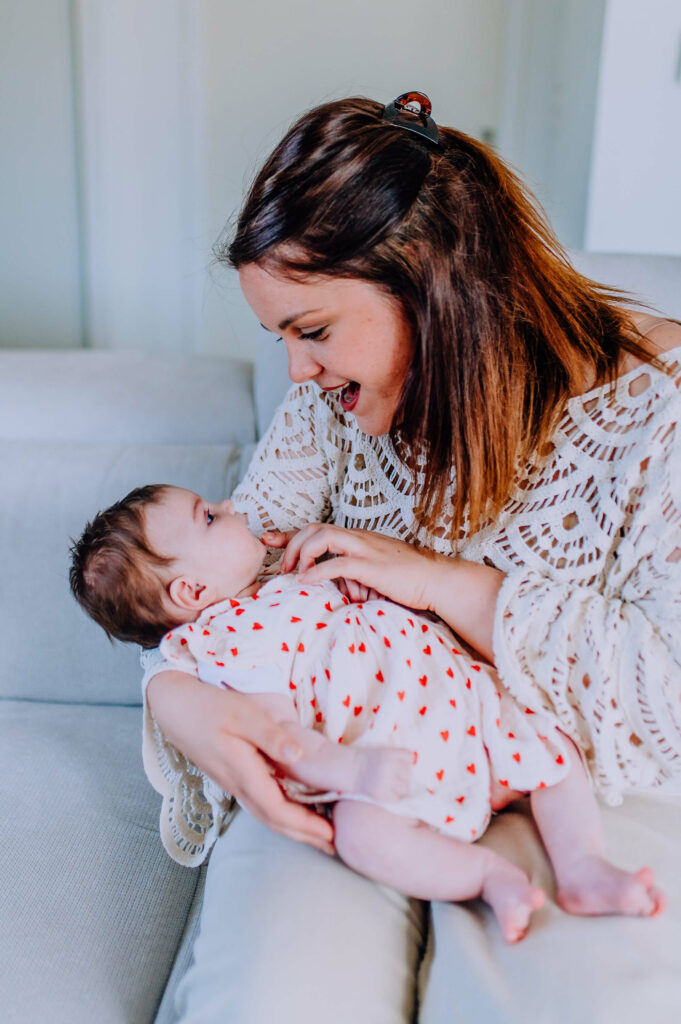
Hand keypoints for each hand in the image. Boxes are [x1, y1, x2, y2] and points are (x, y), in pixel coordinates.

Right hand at [147, 671, 334, 854]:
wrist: (173, 707)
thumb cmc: (209, 706)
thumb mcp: (243, 714)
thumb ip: (271, 735)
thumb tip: (300, 756)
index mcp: (243, 772)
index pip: (277, 810)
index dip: (305, 825)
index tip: (331, 833)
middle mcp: (237, 785)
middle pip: (273, 822)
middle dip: (303, 836)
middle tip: (333, 846)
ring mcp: (232, 783)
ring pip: (265, 815)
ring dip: (292, 829)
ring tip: (317, 836)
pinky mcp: (231, 776)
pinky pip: (258, 804)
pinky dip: (279, 815)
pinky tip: (290, 811)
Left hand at [280, 523, 442, 611]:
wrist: (437, 579)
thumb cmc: (408, 580)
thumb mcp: (375, 572)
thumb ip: (354, 574)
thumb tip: (334, 586)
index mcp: (357, 539)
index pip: (318, 529)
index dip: (290, 534)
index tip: (268, 539)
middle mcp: (359, 539)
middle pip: (315, 528)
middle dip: (292, 544)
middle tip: (283, 568)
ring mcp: (366, 550)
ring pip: (324, 536)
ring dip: (303, 553)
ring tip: (295, 574)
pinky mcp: (373, 566)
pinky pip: (339, 562)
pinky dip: (318, 570)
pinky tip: (307, 582)